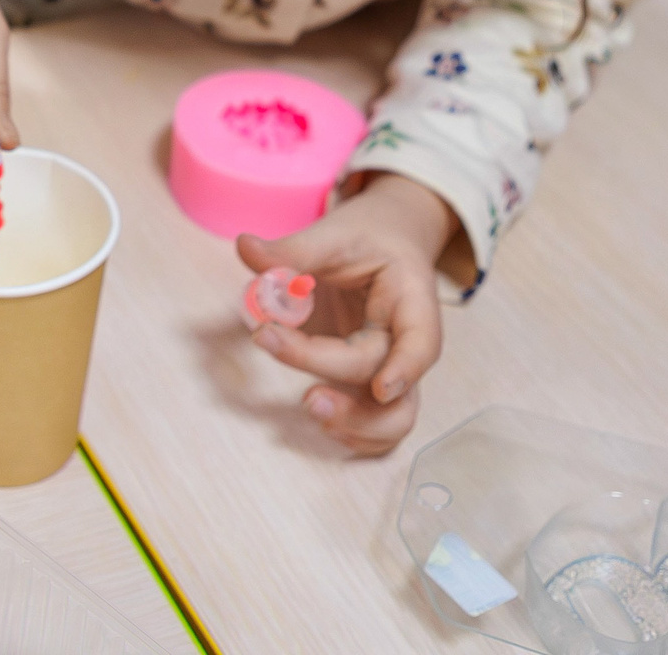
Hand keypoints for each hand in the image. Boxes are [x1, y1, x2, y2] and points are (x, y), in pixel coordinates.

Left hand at [239, 172, 457, 455]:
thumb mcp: (336, 234)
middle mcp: (408, 343)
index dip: (405, 368)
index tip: (380, 388)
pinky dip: (355, 433)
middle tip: (305, 394)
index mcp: (411, 300)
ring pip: (395, 420)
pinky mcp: (372, 381)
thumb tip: (246, 248)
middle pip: (393, 385)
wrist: (387, 240)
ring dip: (357, 426)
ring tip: (309, 408)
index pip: (421, 341)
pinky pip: (376, 423)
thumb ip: (293, 250)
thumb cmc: (366, 239)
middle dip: (353, 401)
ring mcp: (393, 368)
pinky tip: (321, 422)